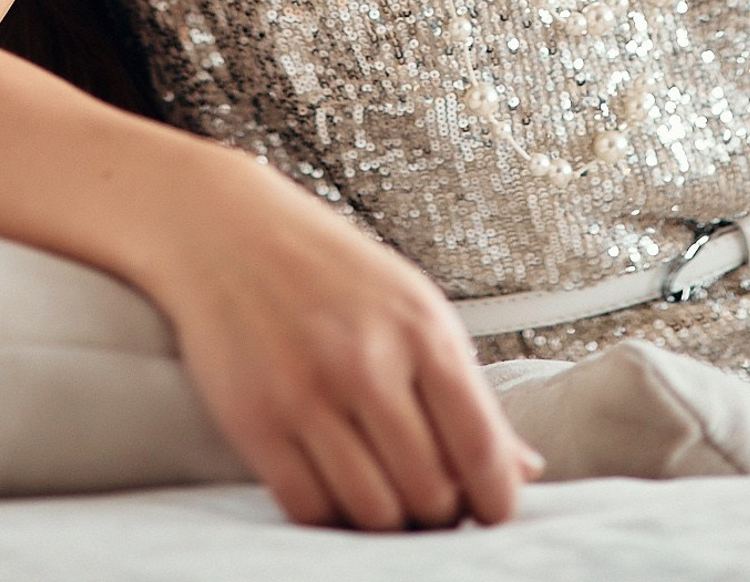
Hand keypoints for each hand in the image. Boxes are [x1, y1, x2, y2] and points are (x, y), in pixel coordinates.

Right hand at [146, 151, 540, 528]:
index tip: (490, 511)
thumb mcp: (413, 306)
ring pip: (372, 514)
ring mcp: (307, 392)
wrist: (226, 229)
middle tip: (428, 500)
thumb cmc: (330, 270)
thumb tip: (524, 470)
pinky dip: (329, 515)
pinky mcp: (254, 420)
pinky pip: (308, 508)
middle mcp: (367, 361)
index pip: (481, 449)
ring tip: (383, 494)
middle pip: (430, 494)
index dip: (495, 500)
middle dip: (437, 513)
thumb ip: (466, 391)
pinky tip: (334, 486)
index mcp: (422, 328)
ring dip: (385, 521)